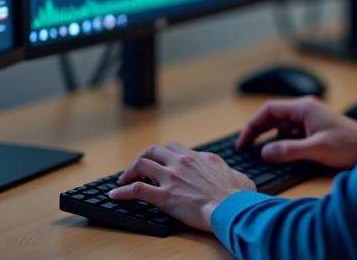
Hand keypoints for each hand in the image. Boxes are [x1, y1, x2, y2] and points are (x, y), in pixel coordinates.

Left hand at [109, 142, 255, 231]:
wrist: (232, 208)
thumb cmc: (238, 197)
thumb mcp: (240, 177)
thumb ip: (231, 173)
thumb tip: (237, 178)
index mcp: (200, 157)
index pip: (175, 148)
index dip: (162, 154)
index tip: (158, 161)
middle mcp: (183, 162)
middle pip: (153, 150)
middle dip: (142, 157)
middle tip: (136, 168)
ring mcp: (172, 178)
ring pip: (142, 164)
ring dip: (130, 171)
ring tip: (124, 180)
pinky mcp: (164, 196)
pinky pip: (137, 189)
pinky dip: (123, 191)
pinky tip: (116, 195)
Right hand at [237, 96, 356, 169]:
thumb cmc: (351, 145)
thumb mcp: (317, 149)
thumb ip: (289, 150)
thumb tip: (265, 152)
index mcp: (304, 108)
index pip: (268, 110)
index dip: (252, 126)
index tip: (243, 142)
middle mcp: (306, 110)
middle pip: (273, 116)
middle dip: (258, 131)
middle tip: (245, 149)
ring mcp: (311, 119)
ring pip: (282, 125)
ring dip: (270, 137)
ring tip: (258, 152)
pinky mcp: (316, 129)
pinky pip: (292, 132)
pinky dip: (282, 141)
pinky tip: (279, 153)